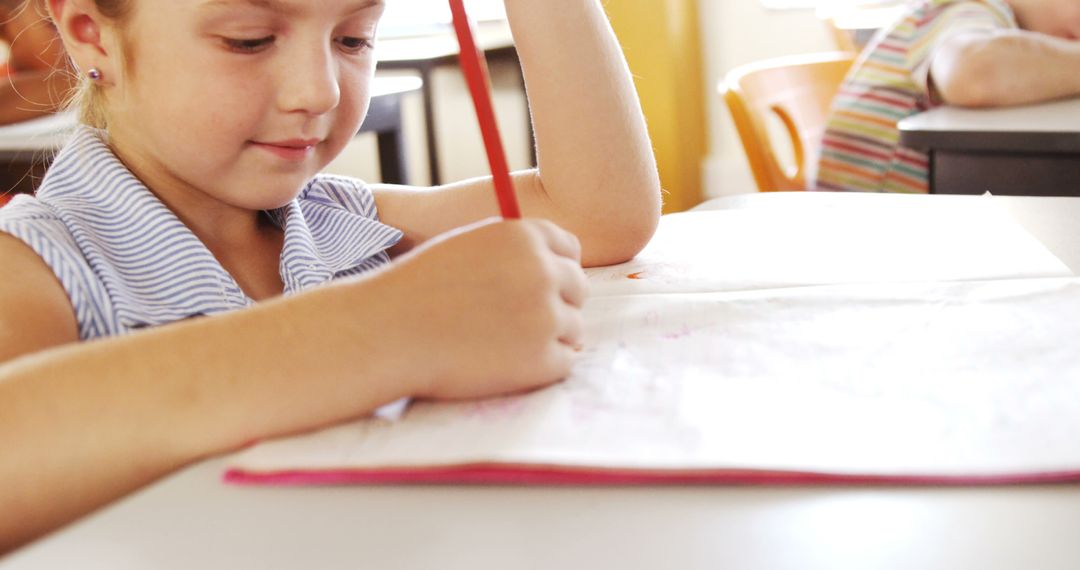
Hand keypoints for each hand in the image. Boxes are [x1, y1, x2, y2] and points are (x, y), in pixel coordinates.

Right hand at [377, 217, 586, 399]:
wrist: (388, 334)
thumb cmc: (418, 291)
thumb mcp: (468, 247)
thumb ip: (513, 252)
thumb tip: (555, 270)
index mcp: (525, 236)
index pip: (570, 251)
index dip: (554, 271)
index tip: (533, 289)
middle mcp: (544, 271)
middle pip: (578, 289)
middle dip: (554, 305)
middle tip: (516, 323)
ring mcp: (547, 317)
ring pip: (573, 329)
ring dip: (547, 338)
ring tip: (501, 345)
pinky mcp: (543, 360)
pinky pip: (562, 363)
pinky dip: (539, 368)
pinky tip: (503, 365)